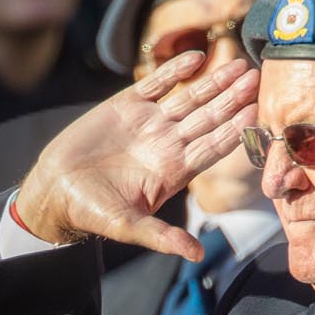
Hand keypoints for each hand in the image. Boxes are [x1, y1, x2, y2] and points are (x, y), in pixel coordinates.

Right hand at [13, 53, 260, 260]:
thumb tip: (197, 256)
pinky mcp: (126, 105)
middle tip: (258, 79)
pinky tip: (196, 57)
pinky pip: (156, 84)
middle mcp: (167, 143)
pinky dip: (174, 71)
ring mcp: (149, 122)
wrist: (56, 189)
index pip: (213, 147)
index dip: (235, 130)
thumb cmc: (92, 211)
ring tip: (239, 66)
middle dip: (233, 99)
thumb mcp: (129, 226)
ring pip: (189, 98)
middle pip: (209, 118)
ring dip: (214, 82)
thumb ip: (162, 237)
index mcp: (174, 170)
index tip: (258, 114)